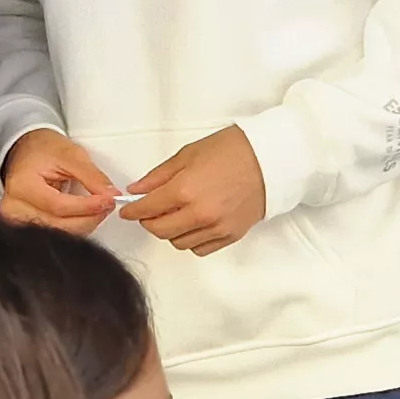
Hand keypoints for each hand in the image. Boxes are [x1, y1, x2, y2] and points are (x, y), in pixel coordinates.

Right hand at [0, 128, 119, 233]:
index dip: (87, 206)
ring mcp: (18, 219)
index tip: (108, 200)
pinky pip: (56, 232)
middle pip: (59, 226)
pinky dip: (74, 225)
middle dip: (89, 217)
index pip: (58, 206)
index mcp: (22, 185)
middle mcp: (14, 207)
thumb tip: (110, 195)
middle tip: (107, 204)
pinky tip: (84, 214)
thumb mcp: (70, 154)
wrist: (26, 150)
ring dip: (84, 223)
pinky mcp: (25, 225)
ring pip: (60, 233)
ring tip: (97, 206)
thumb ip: (92, 176)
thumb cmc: (42, 149)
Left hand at [125, 126, 268, 256]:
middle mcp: (199, 214)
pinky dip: (191, 239)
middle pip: (160, 231)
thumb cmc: (232, 150)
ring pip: (179, 243)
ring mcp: (216, 228)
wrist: (271, 159)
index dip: (133, 211)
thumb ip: (158, 176)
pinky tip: (193, 224)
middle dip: (149, 222)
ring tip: (175, 214)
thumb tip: (136, 190)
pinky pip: (200, 248)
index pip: (147, 210)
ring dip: (170, 231)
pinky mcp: (230, 235)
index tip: (128, 210)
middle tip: (149, 211)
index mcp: (185, 190)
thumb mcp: (188, 154)